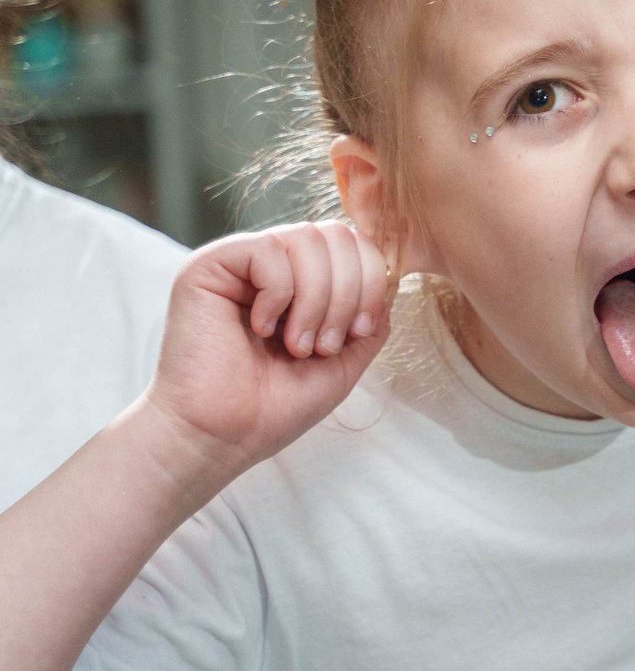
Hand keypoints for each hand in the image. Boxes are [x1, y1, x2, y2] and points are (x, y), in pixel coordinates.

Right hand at [143, 223, 388, 482]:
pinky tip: (262, 328)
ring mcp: (238, 262)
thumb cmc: (276, 405)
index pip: (355, 244)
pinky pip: (268, 249)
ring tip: (297, 345)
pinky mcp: (207, 266)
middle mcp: (270, 264)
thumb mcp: (345, 360)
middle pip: (336, 235)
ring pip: (306, 239)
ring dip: (317, 299)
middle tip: (325, 345)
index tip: (360, 332)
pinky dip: (280, 294)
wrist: (221, 435)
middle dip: (347, 293)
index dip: (372, 281)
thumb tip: (389, 282)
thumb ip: (370, 317)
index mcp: (302, 282)